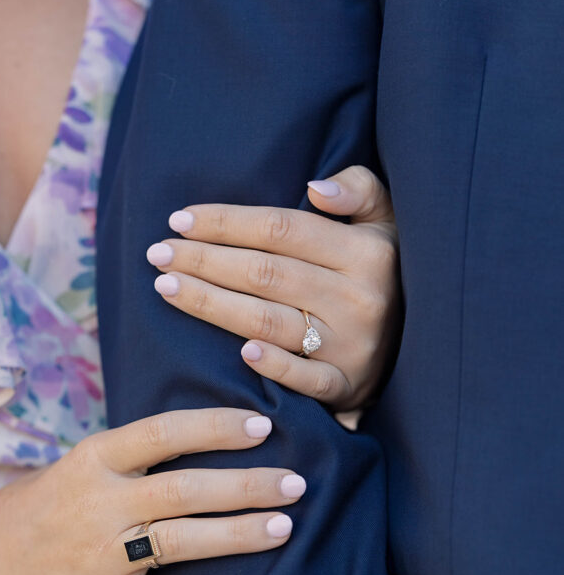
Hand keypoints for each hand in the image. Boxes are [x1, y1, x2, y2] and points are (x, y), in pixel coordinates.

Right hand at [0, 408, 305, 574]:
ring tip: (284, 528)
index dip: (216, 427)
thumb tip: (205, 445)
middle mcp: (100, 503)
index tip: (262, 426)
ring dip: (237, 536)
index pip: (165, 433)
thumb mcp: (75, 468)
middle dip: (247, 486)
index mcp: (94, 460)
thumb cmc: (31, 508)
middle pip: (186, 489)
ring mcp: (99, 555)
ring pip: (180, 542)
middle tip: (297, 483)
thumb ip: (132, 461)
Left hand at [145, 166, 399, 422]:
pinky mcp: (345, 386)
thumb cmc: (383, 274)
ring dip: (212, 305)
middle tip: (156, 254)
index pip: (280, 229)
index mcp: (365, 252)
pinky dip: (273, 366)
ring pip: (269, 321)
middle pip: (265, 274)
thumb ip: (359, 191)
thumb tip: (315, 188)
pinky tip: (237, 352)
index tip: (178, 220)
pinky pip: (306, 379)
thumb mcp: (386, 222)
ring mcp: (352, 347)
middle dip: (204, 261)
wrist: (418, 347)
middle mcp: (358, 298)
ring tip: (167, 288)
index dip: (226, 222)